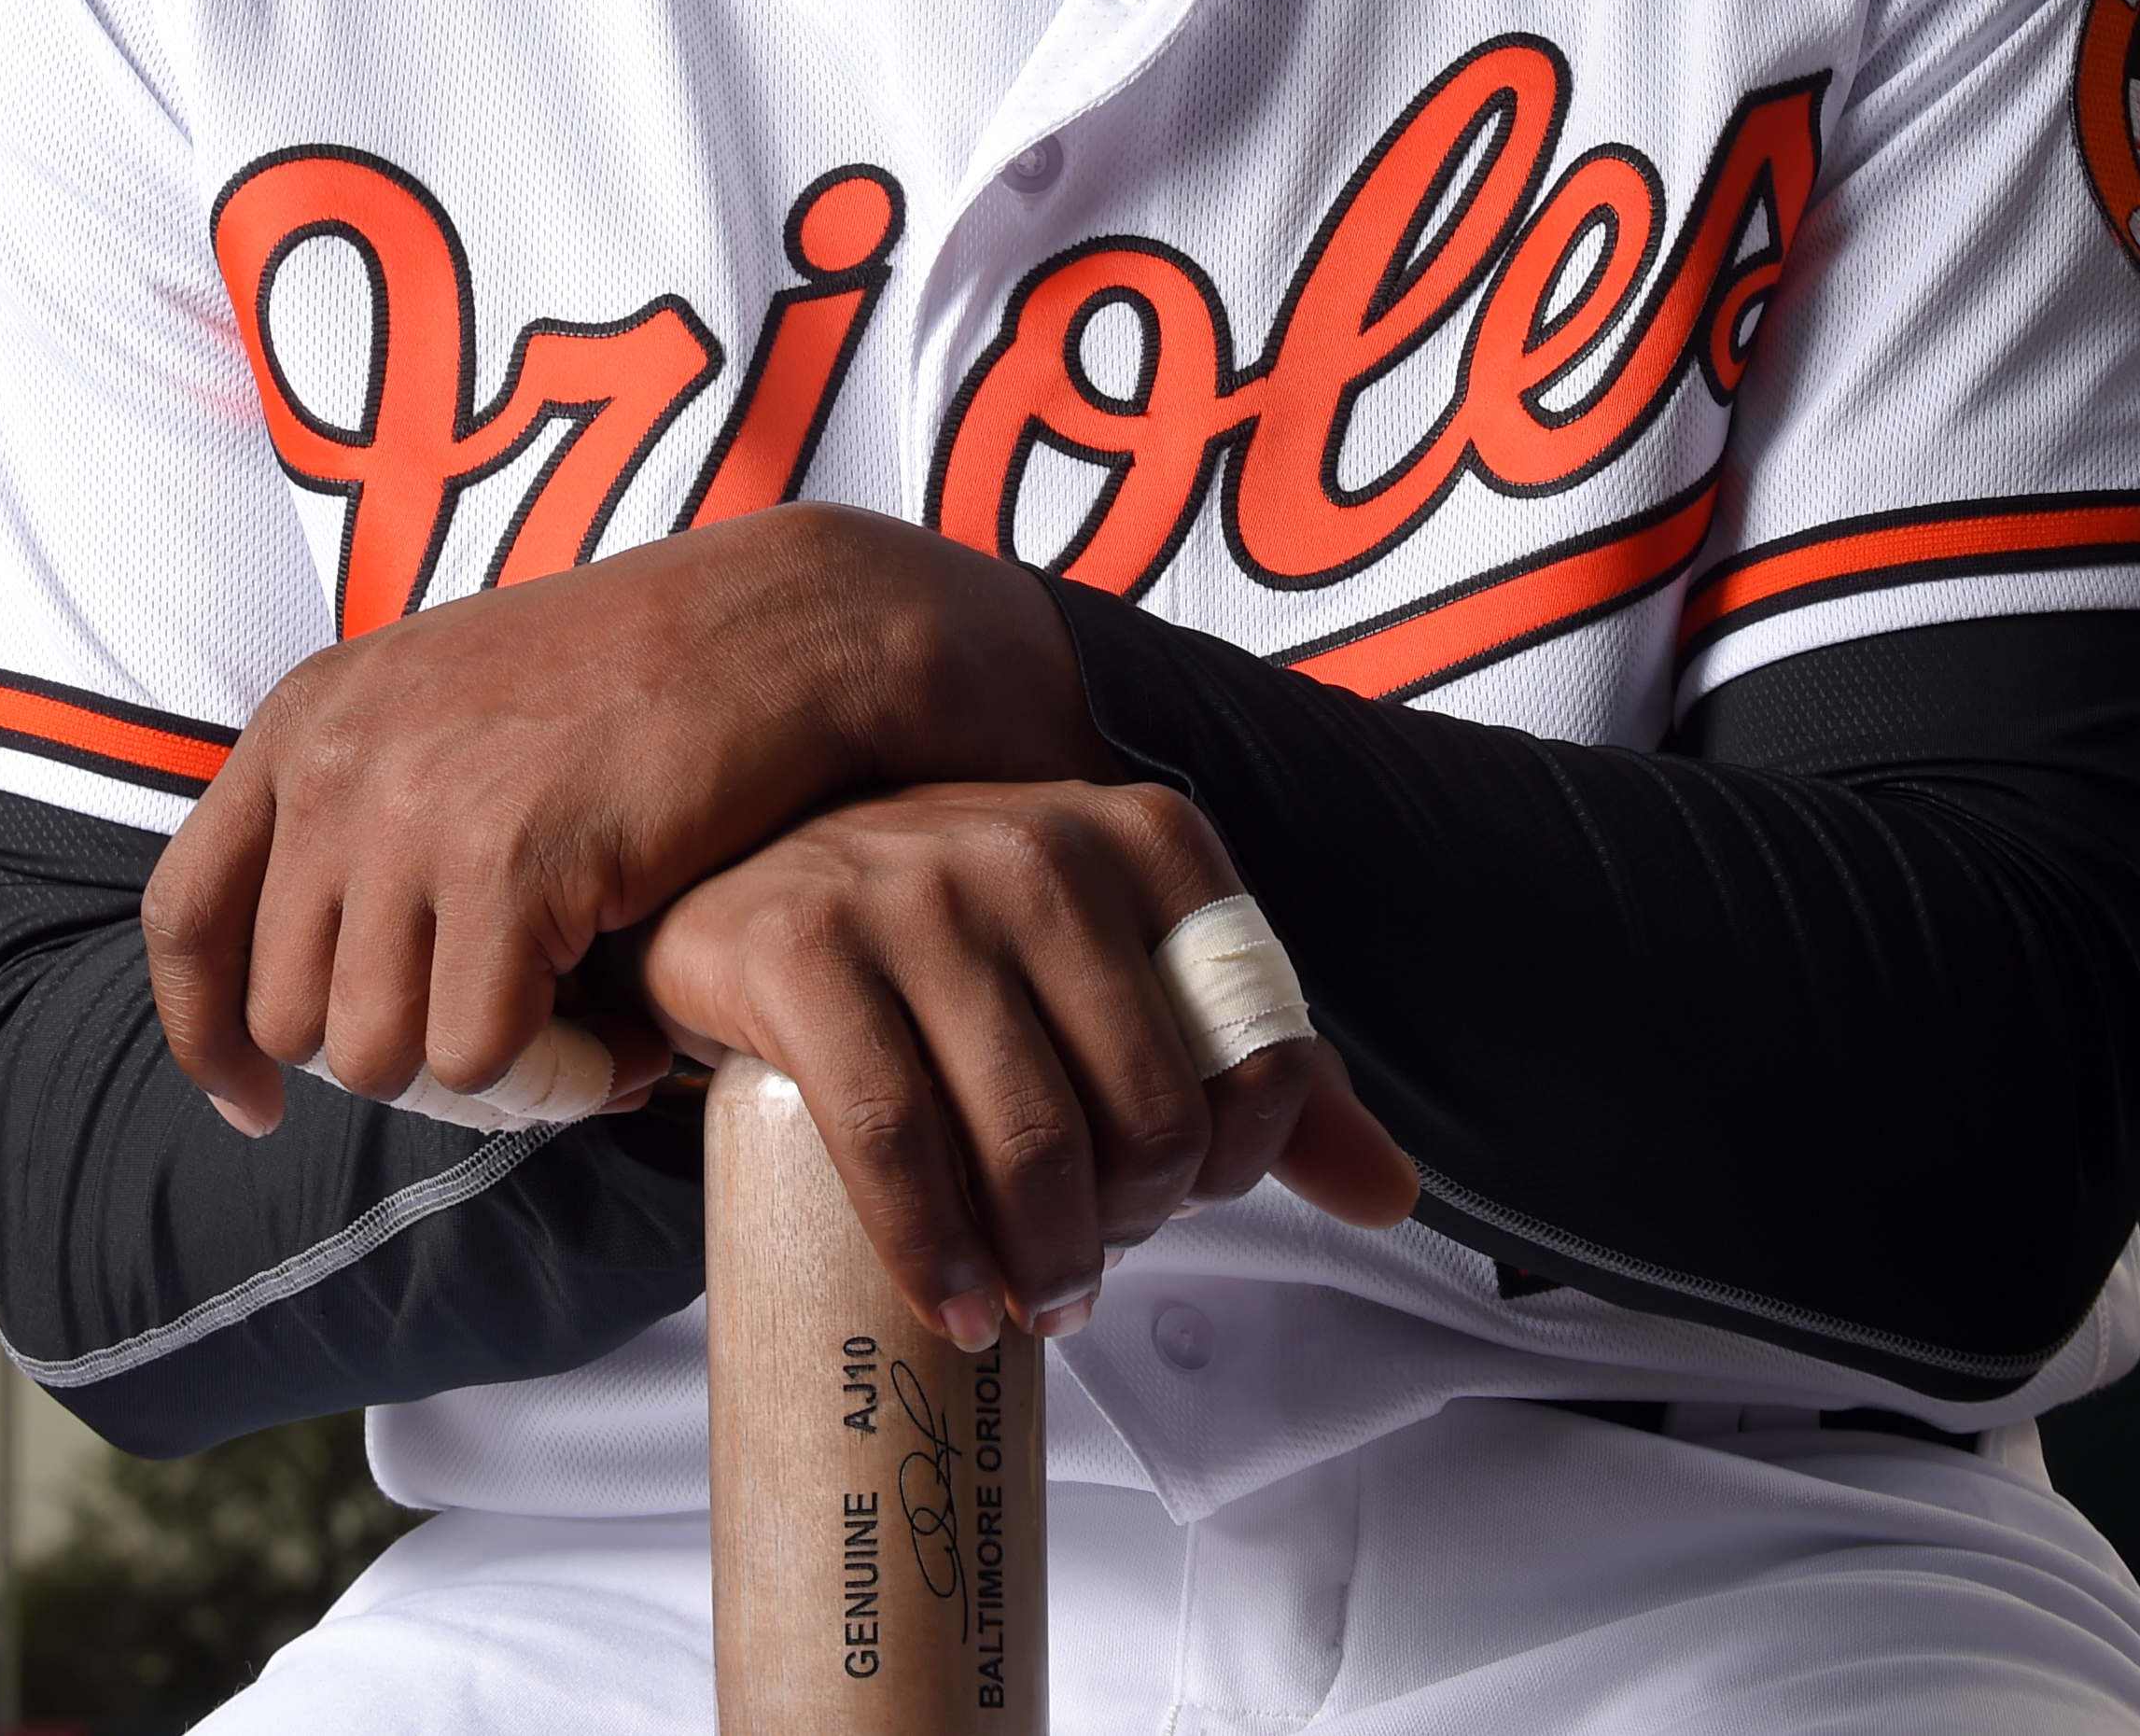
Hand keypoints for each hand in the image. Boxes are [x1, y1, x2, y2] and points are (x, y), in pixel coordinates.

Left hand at [142, 508, 1112, 1133]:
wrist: (778, 628)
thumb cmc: (632, 682)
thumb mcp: (444, 708)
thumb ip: (356, 814)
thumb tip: (293, 1002)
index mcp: (308, 715)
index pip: (186, 915)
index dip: (208, 1036)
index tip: (258, 1105)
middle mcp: (337, 758)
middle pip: (289, 1017)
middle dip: (400, 1058)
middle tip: (515, 1038)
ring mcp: (415, 808)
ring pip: (381, 1056)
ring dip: (485, 1080)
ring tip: (581, 1033)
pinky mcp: (509, 864)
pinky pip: (482, 1059)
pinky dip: (558, 1079)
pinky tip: (626, 1038)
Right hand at [620, 777, 1418, 1344]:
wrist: (747, 876)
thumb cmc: (953, 943)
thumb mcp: (1111, 969)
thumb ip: (1249, 1064)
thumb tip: (1392, 1193)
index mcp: (1141, 833)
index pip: (1254, 1050)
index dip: (1233, 1165)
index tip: (1182, 1201)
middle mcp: (1039, 839)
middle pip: (1146, 1115)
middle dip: (1132, 1227)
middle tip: (1089, 1259)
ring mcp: (915, 887)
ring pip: (1030, 1141)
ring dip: (1044, 1265)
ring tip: (1032, 1298)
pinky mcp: (805, 947)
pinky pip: (893, 1141)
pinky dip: (937, 1255)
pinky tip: (956, 1305)